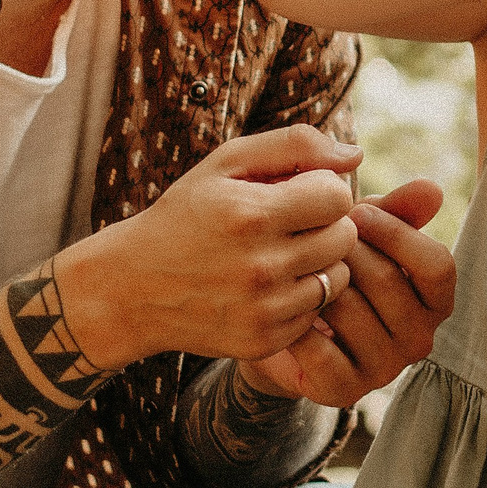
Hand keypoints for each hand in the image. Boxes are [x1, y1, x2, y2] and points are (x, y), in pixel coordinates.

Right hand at [58, 125, 362, 369]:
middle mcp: (260, 266)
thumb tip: (356, 155)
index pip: (337, 196)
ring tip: (282, 253)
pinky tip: (269, 286)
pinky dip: (301, 297)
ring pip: (337, 278)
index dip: (320, 189)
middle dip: (324, 223)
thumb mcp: (225, 164)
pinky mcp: (263, 341)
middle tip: (290, 223)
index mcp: (251, 215)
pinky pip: (316, 313)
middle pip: (344, 237)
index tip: (295, 192)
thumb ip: (293, 146)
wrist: (130, 288)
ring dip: (319, 262)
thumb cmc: (185, 215)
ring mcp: (263, 310)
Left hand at [245, 177, 456, 406]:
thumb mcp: (366, 235)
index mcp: (436, 302)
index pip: (437, 266)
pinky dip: (296, 321)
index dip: (397, 233)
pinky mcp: (345, 391)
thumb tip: (432, 188)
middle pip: (389, 283)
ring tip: (298, 267)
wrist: (283, 324)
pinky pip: (319, 348)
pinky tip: (282, 305)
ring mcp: (384, 369)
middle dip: (347, 250)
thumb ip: (398, 211)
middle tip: (315, 236)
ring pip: (349, 311)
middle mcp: (420, 340)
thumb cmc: (336, 269)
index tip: (357, 212)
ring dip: (317, 281)